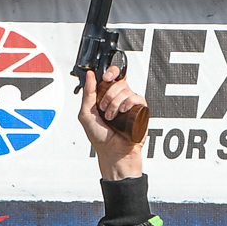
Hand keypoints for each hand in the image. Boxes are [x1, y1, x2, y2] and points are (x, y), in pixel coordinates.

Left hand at [78, 64, 145, 180]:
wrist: (113, 152)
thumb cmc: (100, 137)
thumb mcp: (86, 114)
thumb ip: (87, 94)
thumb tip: (89, 75)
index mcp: (105, 95)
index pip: (111, 75)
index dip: (110, 73)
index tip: (105, 78)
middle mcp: (118, 97)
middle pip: (118, 81)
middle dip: (109, 94)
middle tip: (103, 108)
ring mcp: (129, 103)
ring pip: (127, 90)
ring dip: (116, 103)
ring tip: (112, 116)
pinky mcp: (140, 110)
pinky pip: (138, 98)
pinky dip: (129, 103)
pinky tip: (124, 112)